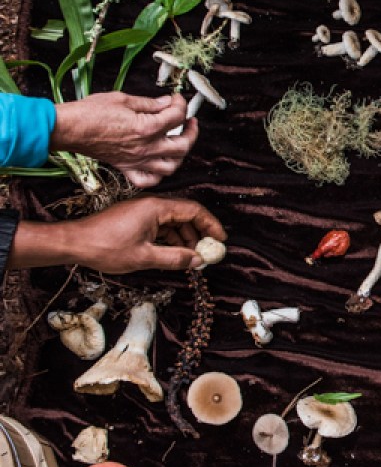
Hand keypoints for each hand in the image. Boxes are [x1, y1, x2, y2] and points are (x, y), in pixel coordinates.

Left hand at [11, 196, 225, 273]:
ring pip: (173, 222)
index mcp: (157, 208)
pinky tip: (172, 254)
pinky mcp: (135, 219)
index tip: (220, 240)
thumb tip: (197, 261)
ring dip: (184, 239)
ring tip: (190, 258)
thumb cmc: (105, 247)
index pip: (194, 211)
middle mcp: (152, 205)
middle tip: (206, 253)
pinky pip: (160, 226)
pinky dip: (170, 239)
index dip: (211, 225)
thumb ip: (175, 258)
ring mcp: (143, 211)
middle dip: (198, 234)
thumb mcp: (144, 257)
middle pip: (185, 215)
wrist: (73, 243)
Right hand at [51, 92, 197, 188]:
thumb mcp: (123, 99)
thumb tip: (167, 102)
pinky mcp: (126, 168)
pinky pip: (148, 180)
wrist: (68, 129)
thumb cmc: (91, 112)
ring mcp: (136, 161)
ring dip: (180, 155)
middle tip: (189, 121)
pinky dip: (158, 175)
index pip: (177, 117)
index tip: (177, 98)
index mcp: (146, 128)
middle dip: (191, 131)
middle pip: (183, 146)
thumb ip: (149, 103)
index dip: (181, 104)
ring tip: (179, 142)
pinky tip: (159, 163)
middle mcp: (145, 148)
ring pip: (171, 167)